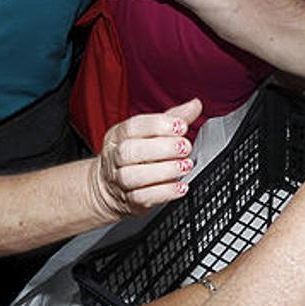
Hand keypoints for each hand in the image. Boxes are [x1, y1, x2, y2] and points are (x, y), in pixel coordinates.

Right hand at [89, 99, 202, 219]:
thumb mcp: (151, 133)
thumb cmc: (135, 155)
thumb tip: (195, 105)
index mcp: (119, 135)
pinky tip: (180, 187)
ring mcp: (120, 180)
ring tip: (184, 166)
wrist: (109, 188)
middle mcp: (116, 156)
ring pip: (134, 175)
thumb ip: (173, 118)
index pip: (133, 127)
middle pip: (130, 151)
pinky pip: (143, 197)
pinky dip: (164, 192)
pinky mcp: (129, 200)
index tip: (181, 127)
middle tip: (184, 147)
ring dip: (164, 171)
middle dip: (161, 148)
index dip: (158, 125)